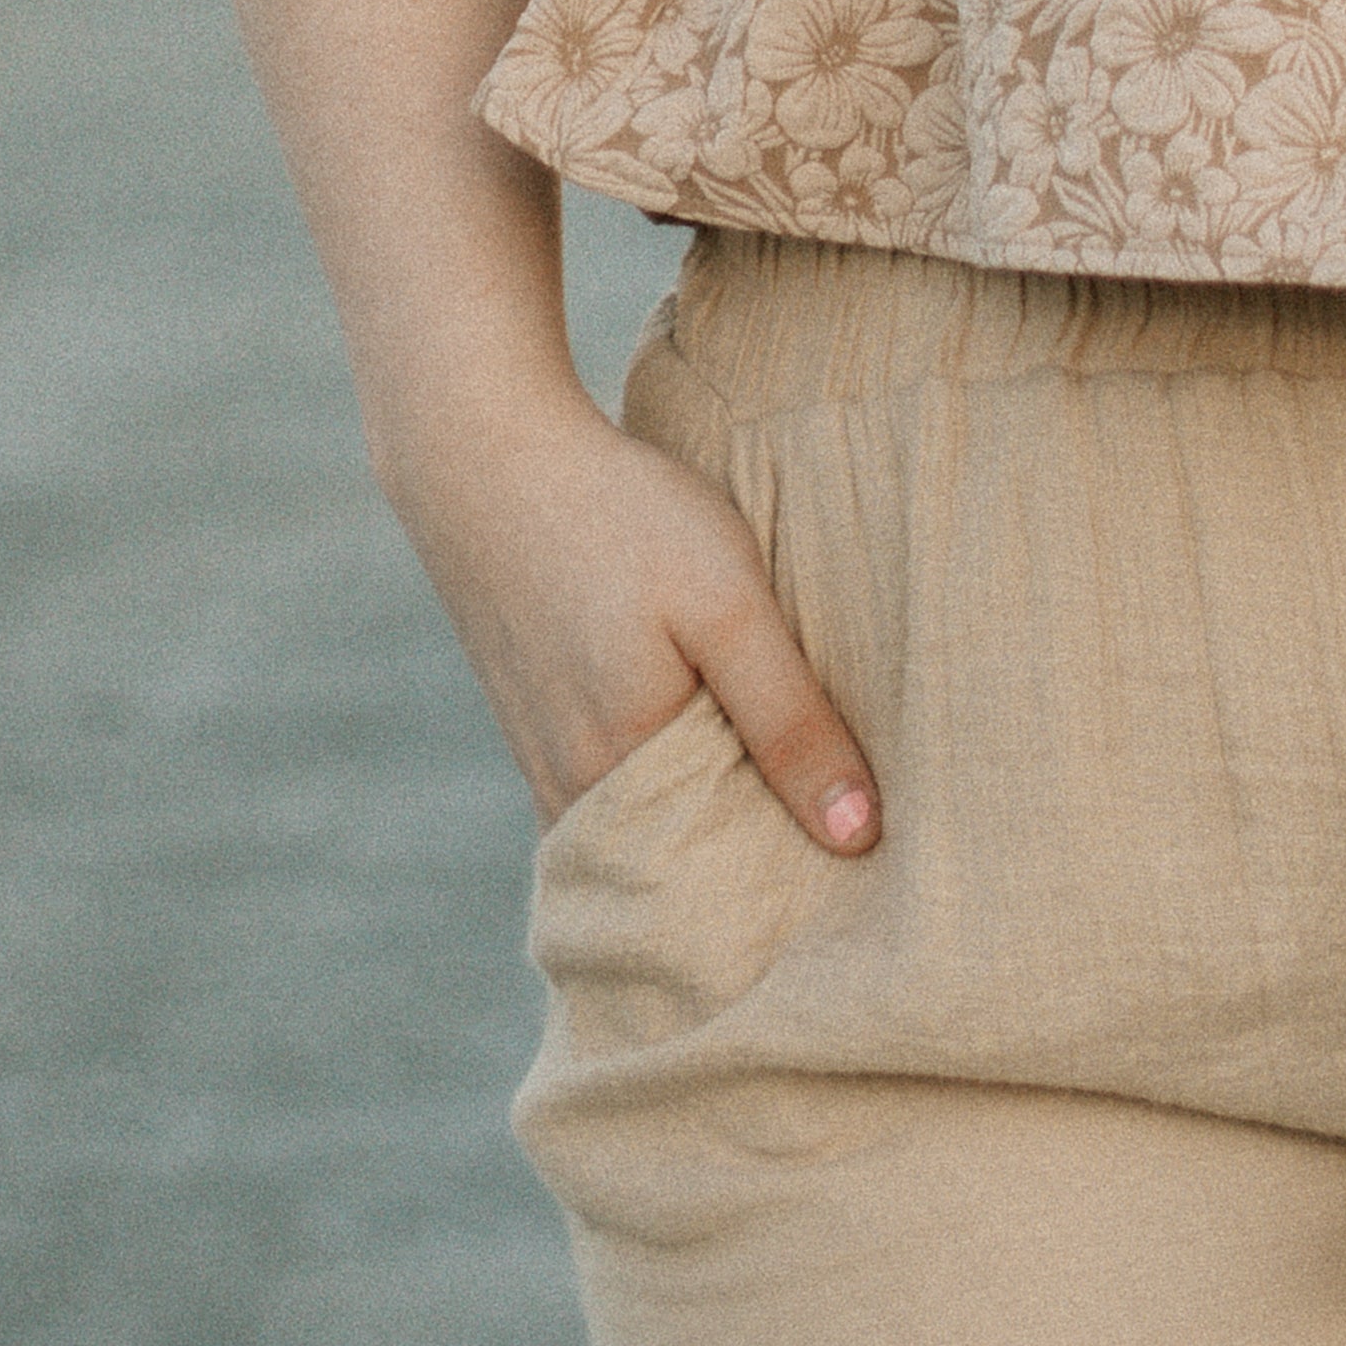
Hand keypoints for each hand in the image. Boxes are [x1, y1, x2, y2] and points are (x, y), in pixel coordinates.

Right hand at [381, 377, 882, 849]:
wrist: (483, 453)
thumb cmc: (620, 519)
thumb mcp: (727, 604)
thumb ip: (790, 719)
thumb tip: (858, 835)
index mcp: (627, 778)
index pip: (723, 885)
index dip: (791, 890)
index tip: (862, 891)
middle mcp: (574, 795)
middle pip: (679, 871)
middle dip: (751, 874)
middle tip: (841, 870)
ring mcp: (544, 764)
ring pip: (643, 835)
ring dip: (707, 831)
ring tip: (789, 815)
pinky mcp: (534, 727)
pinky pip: (608, 798)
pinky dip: (661, 795)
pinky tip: (709, 757)